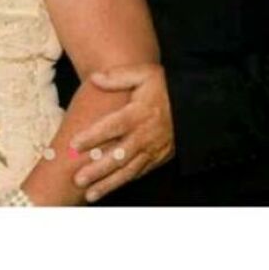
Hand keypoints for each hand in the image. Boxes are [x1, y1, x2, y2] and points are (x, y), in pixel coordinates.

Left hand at [71, 64, 174, 201]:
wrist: (194, 104)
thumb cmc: (165, 87)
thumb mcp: (144, 74)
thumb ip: (118, 76)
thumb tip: (95, 78)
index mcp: (139, 113)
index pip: (113, 126)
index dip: (93, 136)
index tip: (73, 144)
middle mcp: (145, 135)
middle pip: (118, 156)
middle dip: (98, 170)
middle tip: (78, 180)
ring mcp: (152, 149)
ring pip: (128, 170)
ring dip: (108, 184)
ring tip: (89, 195)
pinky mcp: (159, 158)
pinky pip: (139, 172)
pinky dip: (123, 182)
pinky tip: (108, 189)